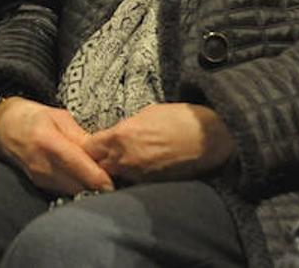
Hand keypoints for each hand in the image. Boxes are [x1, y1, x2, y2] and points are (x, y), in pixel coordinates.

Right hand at [0, 96, 113, 196]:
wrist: (4, 127)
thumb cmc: (35, 117)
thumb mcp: (59, 117)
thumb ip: (80, 137)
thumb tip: (103, 153)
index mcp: (50, 143)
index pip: (82, 169)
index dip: (103, 178)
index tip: (119, 178)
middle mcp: (44, 165)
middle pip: (81, 186)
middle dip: (100, 185)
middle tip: (118, 178)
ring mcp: (41, 178)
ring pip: (74, 192)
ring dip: (90, 188)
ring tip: (104, 178)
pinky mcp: (40, 185)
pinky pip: (65, 191)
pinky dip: (78, 187)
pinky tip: (86, 179)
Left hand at [83, 103, 234, 182]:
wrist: (209, 137)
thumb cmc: (181, 119)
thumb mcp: (147, 113)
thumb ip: (126, 127)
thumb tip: (117, 135)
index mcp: (121, 136)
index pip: (89, 147)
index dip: (89, 146)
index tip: (92, 144)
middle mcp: (125, 159)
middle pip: (98, 166)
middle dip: (97, 161)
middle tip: (101, 156)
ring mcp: (139, 175)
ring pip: (114, 177)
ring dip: (114, 171)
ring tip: (122, 162)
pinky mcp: (152, 185)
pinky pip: (133, 183)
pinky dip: (131, 178)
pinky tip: (138, 170)